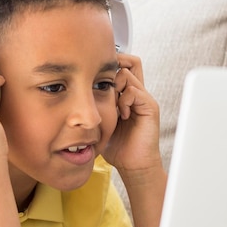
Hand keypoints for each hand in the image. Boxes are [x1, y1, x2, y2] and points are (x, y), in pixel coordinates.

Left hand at [103, 53, 161, 178]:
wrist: (133, 165)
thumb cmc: (117, 147)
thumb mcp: (101, 122)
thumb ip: (95, 108)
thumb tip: (76, 97)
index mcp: (127, 96)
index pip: (122, 67)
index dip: (108, 67)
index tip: (93, 78)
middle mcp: (138, 93)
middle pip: (130, 61)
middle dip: (112, 68)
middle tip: (102, 86)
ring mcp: (145, 98)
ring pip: (128, 73)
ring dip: (115, 85)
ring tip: (113, 105)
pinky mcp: (150, 107)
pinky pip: (134, 91)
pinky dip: (124, 100)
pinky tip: (122, 115)